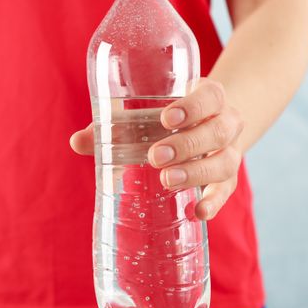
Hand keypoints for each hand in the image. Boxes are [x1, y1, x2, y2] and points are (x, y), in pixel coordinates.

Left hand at [70, 78, 243, 220]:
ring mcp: (231, 152)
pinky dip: (214, 202)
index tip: (166, 117)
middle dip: (187, 144)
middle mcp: (226, 123)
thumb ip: (115, 125)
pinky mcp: (228, 179)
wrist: (208, 126)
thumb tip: (77, 142)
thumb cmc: (170, 118)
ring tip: (167, 180)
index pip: (211, 95)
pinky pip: (227, 191)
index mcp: (208, 98)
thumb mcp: (150, 113)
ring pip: (227, 162)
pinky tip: (197, 213)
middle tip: (156, 156)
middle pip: (219, 131)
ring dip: (198, 172)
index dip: (193, 105)